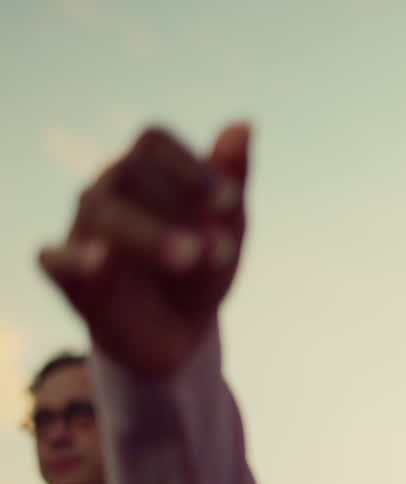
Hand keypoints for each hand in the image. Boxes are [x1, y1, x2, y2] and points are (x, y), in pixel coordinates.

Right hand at [40, 123, 250, 374]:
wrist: (180, 329)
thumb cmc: (204, 264)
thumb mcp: (228, 226)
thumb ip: (232, 178)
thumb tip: (244, 124)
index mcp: (148, 167)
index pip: (154, 142)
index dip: (189, 166)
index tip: (230, 201)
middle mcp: (110, 187)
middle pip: (127, 174)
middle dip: (176, 209)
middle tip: (219, 249)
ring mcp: (85, 227)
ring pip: (100, 211)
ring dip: (147, 233)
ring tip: (188, 257)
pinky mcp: (67, 272)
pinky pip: (53, 257)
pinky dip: (72, 257)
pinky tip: (97, 260)